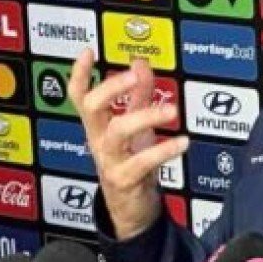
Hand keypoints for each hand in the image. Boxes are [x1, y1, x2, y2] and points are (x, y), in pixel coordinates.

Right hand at [69, 49, 188, 239]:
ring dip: (145, 116)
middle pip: (91, 108)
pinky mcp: (124, 180)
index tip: (88, 51)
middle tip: (134, 75)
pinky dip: (164, 150)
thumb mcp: (136, 126)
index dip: (79, 74)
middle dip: (111, 88)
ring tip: (172, 110)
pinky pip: (142, 162)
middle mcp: (98, 140)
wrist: (131, 210)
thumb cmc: (132, 162)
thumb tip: (141, 62)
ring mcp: (109, 160)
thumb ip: (138, 94)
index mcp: (98, 125)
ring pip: (117, 132)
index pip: (79, 97)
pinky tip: (183, 142)